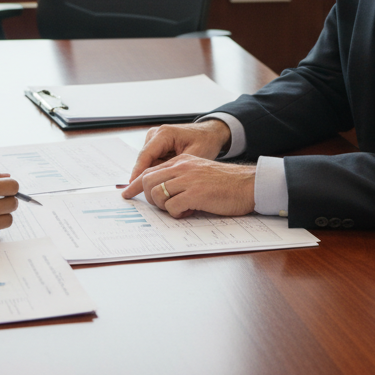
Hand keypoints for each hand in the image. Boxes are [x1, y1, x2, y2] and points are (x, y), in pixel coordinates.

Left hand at [122, 155, 255, 217]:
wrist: (248, 185)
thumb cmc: (226, 184)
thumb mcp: (199, 173)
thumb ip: (181, 177)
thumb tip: (162, 191)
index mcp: (182, 161)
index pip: (150, 170)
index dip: (135, 184)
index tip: (126, 193)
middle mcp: (183, 167)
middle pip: (148, 181)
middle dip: (149, 198)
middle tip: (162, 206)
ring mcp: (189, 180)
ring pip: (157, 194)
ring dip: (163, 207)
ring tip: (179, 209)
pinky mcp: (196, 194)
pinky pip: (172, 206)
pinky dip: (176, 214)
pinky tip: (188, 213)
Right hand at [126, 120, 231, 185]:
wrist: (210, 133)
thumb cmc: (205, 141)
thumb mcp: (195, 156)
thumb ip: (179, 170)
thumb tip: (165, 187)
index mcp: (164, 134)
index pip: (146, 155)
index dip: (138, 173)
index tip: (131, 188)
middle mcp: (155, 135)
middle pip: (144, 160)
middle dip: (142, 178)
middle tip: (135, 195)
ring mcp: (154, 140)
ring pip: (147, 163)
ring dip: (151, 177)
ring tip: (155, 193)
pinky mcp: (157, 146)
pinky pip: (152, 163)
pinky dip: (156, 174)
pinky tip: (161, 185)